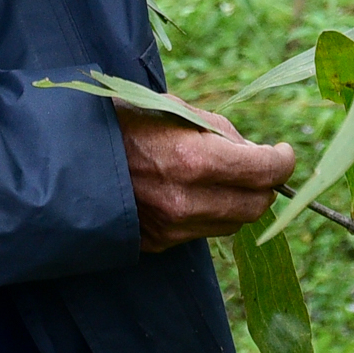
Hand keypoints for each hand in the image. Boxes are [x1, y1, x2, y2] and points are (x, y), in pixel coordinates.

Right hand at [118, 105, 294, 253]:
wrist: (69, 159)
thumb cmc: (123, 121)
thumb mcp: (175, 109)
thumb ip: (220, 132)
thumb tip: (253, 153)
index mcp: (194, 160)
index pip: (266, 172)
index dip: (283, 161)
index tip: (284, 153)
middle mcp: (187, 201)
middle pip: (256, 205)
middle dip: (265, 184)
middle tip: (258, 165)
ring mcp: (173, 228)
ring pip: (233, 224)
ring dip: (238, 201)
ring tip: (222, 177)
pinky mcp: (159, 243)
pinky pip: (203, 232)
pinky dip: (209, 213)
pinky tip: (192, 192)